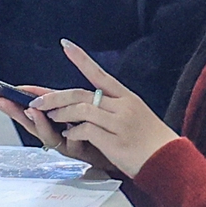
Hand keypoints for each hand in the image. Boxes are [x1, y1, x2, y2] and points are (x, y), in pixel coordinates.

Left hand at [28, 42, 178, 180]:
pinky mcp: (115, 141)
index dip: (81, 59)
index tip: (65, 45)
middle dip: (55, 97)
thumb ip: (111, 107)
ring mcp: (119, 123)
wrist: (169, 161)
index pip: (99, 73)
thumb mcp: (134, 115)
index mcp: (126, 97)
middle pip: (82, 94)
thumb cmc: (149, 140)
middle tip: (36, 100)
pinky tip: (68, 134)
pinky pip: (86, 131)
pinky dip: (73, 132)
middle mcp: (123, 106)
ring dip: (61, 113)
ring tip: (50, 117)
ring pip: (82, 110)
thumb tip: (84, 104)